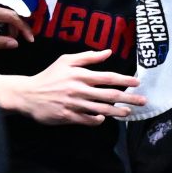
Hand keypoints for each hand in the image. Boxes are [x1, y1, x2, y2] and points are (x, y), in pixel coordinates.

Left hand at [0, 0, 32, 50]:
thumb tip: (15, 44)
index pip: (11, 16)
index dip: (23, 28)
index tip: (30, 40)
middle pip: (8, 12)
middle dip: (17, 27)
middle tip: (20, 41)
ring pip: (2, 10)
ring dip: (9, 23)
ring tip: (10, 37)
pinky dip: (1, 19)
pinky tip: (0, 30)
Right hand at [0, 48, 144, 123]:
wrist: (28, 94)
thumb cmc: (49, 76)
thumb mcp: (66, 61)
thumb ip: (88, 56)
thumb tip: (108, 52)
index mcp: (80, 75)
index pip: (108, 77)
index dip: (124, 80)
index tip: (137, 83)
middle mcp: (79, 90)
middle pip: (109, 95)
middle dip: (128, 98)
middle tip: (143, 101)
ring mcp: (74, 104)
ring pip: (101, 109)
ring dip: (117, 111)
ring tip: (128, 112)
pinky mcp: (68, 116)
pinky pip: (87, 120)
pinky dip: (97, 119)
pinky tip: (103, 118)